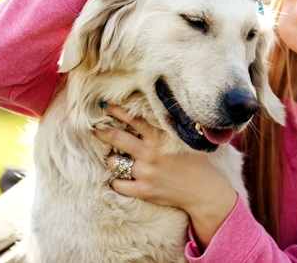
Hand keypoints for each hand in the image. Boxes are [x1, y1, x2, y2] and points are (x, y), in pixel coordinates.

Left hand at [95, 105, 237, 249]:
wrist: (203, 191)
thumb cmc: (194, 162)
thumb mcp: (183, 139)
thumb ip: (166, 127)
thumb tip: (151, 110)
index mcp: (160, 138)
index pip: (133, 119)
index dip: (117, 111)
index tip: (106, 106)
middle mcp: (150, 154)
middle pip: (117, 138)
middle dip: (102, 132)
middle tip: (94, 129)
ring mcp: (146, 173)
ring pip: (114, 162)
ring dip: (111, 159)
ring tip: (113, 157)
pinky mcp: (143, 191)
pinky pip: (118, 184)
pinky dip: (117, 180)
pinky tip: (120, 177)